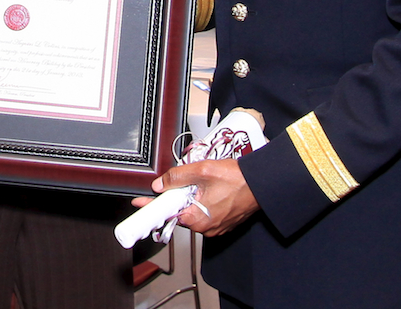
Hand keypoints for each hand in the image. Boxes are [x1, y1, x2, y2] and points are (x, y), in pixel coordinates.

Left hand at [132, 159, 258, 236]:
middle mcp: (204, 228)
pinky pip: (204, 212)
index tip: (139, 203)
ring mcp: (214, 227)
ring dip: (192, 197)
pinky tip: (212, 189)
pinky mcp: (222, 223)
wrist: (261, 183)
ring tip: (205, 182)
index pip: (165, 214)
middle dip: (178, 196)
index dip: (150, 206)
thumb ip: (177, 177)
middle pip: (178, 211)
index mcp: (196, 218)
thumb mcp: (201, 171)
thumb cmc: (237, 179)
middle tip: (188, 180)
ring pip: (192, 210)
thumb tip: (160, 184)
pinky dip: (203, 201)